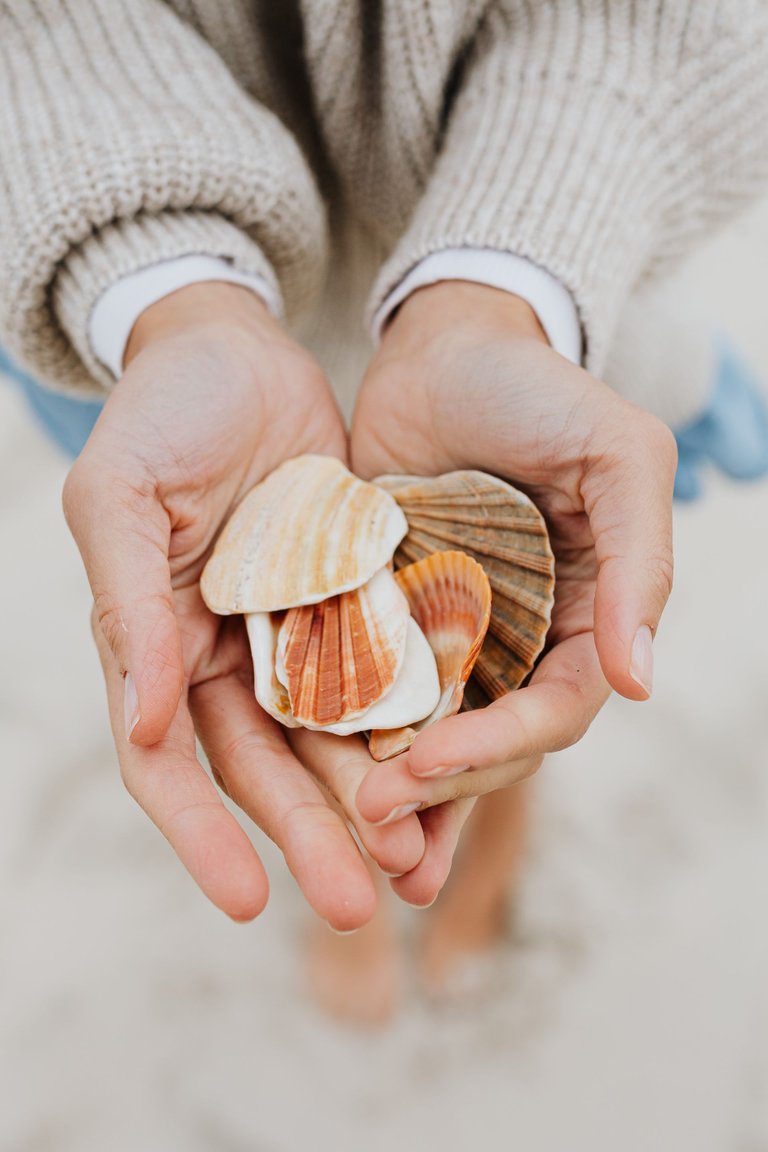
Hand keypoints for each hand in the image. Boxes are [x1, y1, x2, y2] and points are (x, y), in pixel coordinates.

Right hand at [63, 283, 425, 927]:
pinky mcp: (354, 602)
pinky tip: (452, 767)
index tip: (249, 903)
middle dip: (309, 838)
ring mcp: (294, 634)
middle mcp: (225, 657)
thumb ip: (130, 609)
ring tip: (418, 864)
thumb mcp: (121, 499)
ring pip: (332, 737)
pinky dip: (410, 722)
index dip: (202, 835)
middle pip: (265, 769)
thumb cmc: (161, 414)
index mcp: (156, 646)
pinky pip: (386, 672)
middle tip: (363, 904)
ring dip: (370, 802)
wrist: (237, 350)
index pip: (170, 763)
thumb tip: (146, 727)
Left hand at [351, 281, 675, 825]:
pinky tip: (319, 784)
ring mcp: (455, 636)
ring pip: (434, 734)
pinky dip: (354, 739)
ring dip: (402, 795)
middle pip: (493, 740)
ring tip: (355, 842)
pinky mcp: (390, 619)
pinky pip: (373, 690)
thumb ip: (643, 564)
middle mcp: (525, 642)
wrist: (444, 346)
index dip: (504, 744)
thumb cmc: (539, 392)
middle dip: (441, 787)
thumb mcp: (617, 456)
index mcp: (589, 617)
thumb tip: (638, 683)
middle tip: (376, 820)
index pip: (559, 706)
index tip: (437, 765)